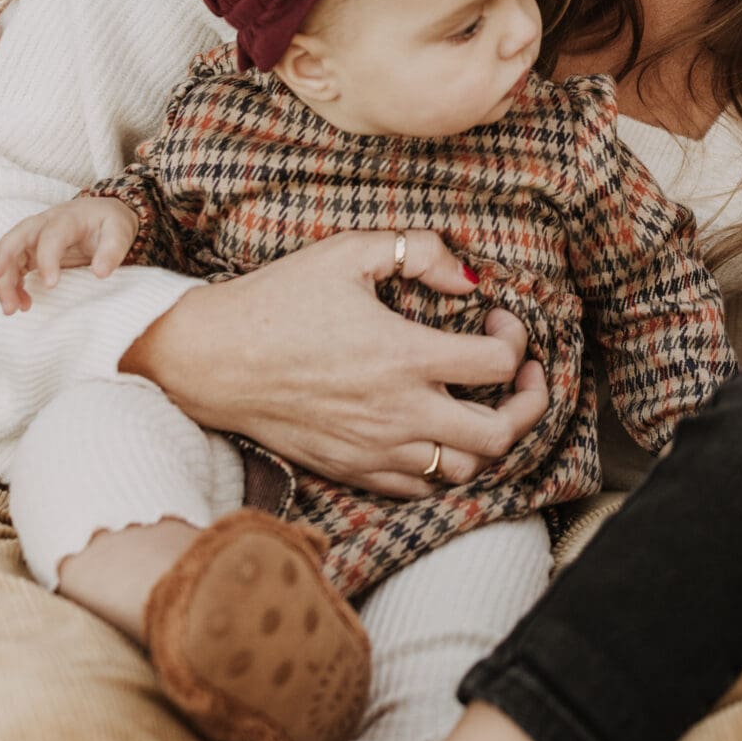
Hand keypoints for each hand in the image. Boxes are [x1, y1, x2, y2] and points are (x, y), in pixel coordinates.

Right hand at [0, 194, 138, 313]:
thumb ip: (112, 251)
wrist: (104, 216)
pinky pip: (13, 268)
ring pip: (8, 255)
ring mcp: (34, 238)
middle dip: (2, 258)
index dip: (48, 259)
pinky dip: (12, 286)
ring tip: (10, 309)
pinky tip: (21, 305)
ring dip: (4, 281)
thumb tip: (100, 273)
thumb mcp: (120, 232)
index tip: (51, 285)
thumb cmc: (110, 224)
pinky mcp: (30, 252)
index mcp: (68, 217)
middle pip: (15, 238)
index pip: (51, 236)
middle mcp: (44, 224)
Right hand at [120, 229, 550, 496]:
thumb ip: (419, 252)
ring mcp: (376, 450)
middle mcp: (399, 413)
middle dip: (531, 404)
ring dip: (490, 439)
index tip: (496, 318)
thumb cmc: (279, 301)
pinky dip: (445, 465)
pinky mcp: (352, 470)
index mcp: (405, 357)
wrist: (211, 360)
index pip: (500, 365)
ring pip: (465, 471)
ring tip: (486, 404)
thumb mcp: (348, 252)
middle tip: (525, 375)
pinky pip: (419, 488)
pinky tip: (440, 430)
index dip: (516, 338)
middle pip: (500, 435)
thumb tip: (467, 277)